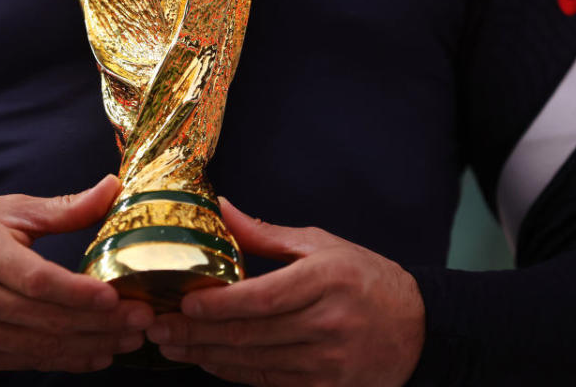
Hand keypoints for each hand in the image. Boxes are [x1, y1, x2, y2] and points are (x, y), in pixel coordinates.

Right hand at [0, 175, 153, 371]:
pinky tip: (97, 354)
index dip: (78, 293)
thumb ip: (64, 208)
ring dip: (91, 346)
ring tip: (130, 339)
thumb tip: (113, 187)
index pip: (36, 280)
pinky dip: (66, 361)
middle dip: (100, 324)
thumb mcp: (9, 211)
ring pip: (41, 347)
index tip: (116, 297)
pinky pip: (27, 362)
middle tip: (142, 319)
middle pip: (46, 319)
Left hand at [145, 198, 424, 385]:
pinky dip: (234, 373)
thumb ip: (265, 234)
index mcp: (327, 279)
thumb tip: (217, 207)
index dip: (221, 304)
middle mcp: (329, 323)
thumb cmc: (364, 278)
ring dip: (207, 355)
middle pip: (251, 333)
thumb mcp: (320, 245)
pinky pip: (269, 382)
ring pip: (254, 362)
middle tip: (158, 327)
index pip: (265, 297)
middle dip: (197, 333)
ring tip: (171, 344)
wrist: (417, 329)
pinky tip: (207, 361)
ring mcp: (330, 362)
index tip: (185, 302)